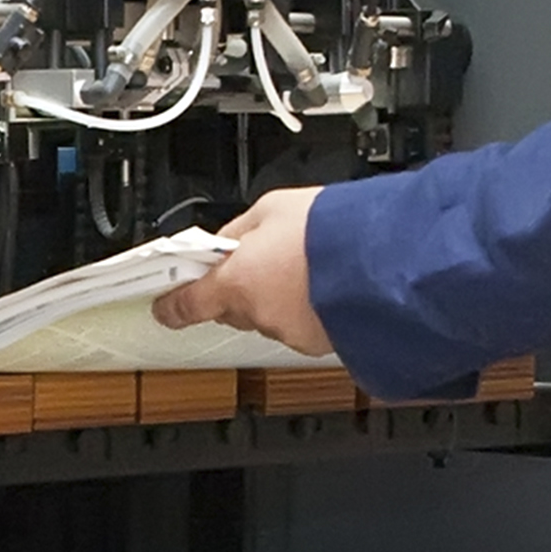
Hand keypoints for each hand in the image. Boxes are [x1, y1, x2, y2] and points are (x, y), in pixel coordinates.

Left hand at [154, 187, 336, 357]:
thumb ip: (240, 231)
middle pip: (231, 308)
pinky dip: (308, 309)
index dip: (173, 306)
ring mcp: (291, 332)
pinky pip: (303, 324)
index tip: (165, 307)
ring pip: (270, 317)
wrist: (385, 256)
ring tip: (306, 267)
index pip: (187, 304)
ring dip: (279, 297)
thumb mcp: (272, 208)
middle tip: (261, 260)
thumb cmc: (331, 228)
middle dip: (239, 288)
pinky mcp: (321, 343)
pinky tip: (326, 285)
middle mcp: (259, 314)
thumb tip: (228, 240)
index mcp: (235, 281)